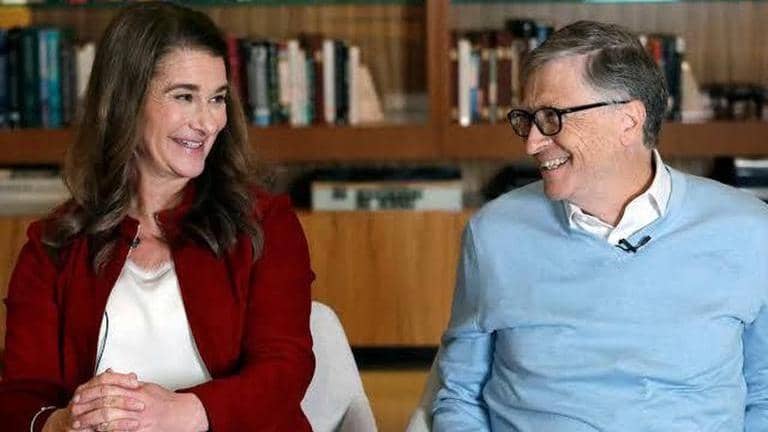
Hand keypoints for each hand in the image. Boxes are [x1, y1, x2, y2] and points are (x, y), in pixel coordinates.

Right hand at [66, 369, 143, 430]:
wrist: (67, 425)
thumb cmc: (87, 409)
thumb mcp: (101, 394)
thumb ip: (115, 385)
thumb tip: (132, 375)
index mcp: (86, 387)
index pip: (105, 378)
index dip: (121, 379)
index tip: (136, 383)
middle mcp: (80, 398)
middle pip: (105, 395)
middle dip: (125, 400)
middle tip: (140, 404)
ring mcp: (77, 413)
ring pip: (103, 412)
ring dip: (122, 416)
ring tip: (136, 420)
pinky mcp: (78, 429)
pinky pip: (100, 428)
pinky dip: (114, 428)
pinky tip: (125, 428)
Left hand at [70, 380, 207, 431]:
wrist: (182, 415)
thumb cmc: (166, 401)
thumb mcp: (148, 387)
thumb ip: (130, 383)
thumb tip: (114, 376)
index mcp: (137, 390)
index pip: (109, 387)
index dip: (91, 390)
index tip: (79, 395)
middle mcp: (136, 403)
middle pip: (105, 403)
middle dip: (87, 407)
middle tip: (74, 411)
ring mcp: (137, 418)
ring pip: (108, 418)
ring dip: (91, 422)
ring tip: (79, 424)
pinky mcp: (139, 431)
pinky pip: (118, 431)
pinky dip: (105, 431)